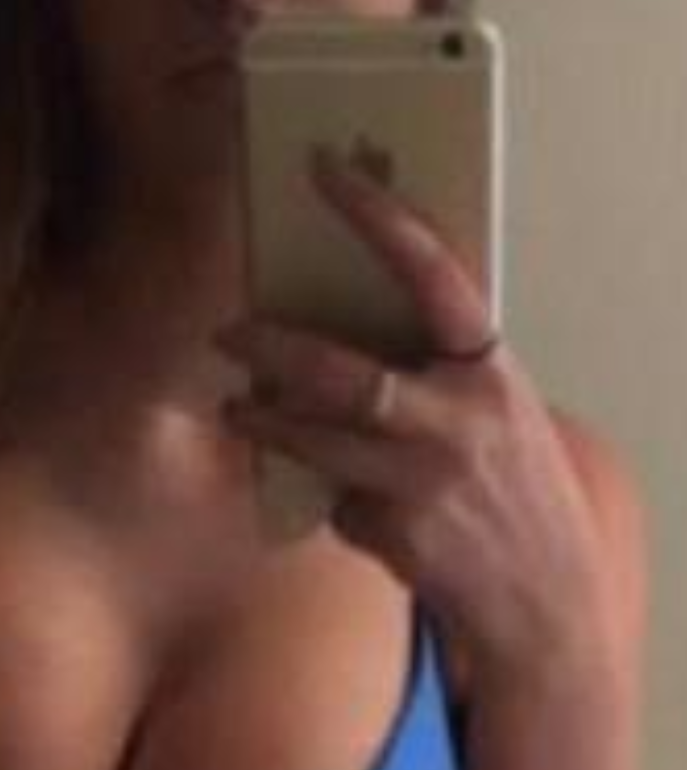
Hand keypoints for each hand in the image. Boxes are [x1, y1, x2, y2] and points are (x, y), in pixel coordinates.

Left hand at [213, 145, 613, 699]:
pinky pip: (337, 500)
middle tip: (228, 331)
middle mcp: (458, 419)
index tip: (324, 171)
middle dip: (272, 348)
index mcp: (491, 370)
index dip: (377, 216)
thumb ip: (439, 372)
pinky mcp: (393, 531)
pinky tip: (364, 511)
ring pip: (314, 439)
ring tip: (236, 407)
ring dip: (264, 421)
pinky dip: (337, 500)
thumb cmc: (511, 489)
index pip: (432, 272)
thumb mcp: (496, 413)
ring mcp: (422, 480)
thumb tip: (346, 328)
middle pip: (341, 372)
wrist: (541, 598)